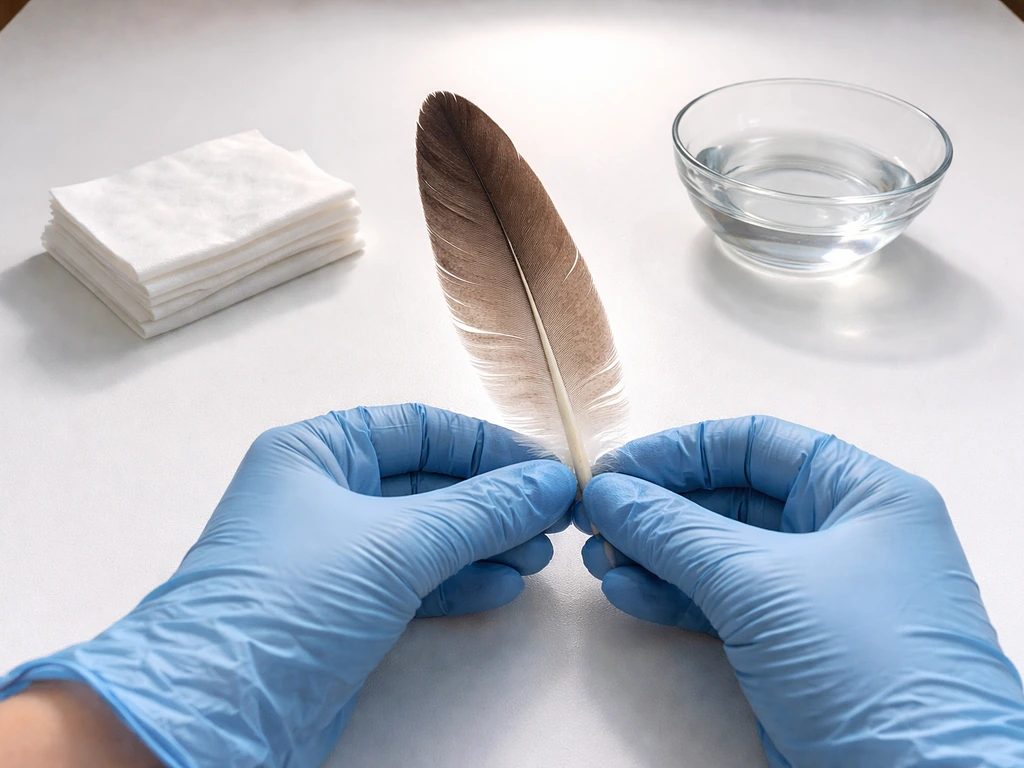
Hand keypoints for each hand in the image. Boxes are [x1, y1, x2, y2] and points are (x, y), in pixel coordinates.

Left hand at [0, 404, 575, 767]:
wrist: (217, 712)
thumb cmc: (290, 600)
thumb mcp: (394, 543)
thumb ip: (479, 511)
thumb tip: (549, 483)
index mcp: (316, 452)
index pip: (418, 429)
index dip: (486, 445)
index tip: (543, 468)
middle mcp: (322, 494)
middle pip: (427, 482)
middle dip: (491, 499)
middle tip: (552, 516)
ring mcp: (333, 554)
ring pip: (425, 534)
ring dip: (483, 542)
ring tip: (538, 554)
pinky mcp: (343, 609)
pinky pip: (414, 580)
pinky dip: (459, 580)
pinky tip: (503, 584)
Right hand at [579, 416, 1023, 766]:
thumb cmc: (863, 663)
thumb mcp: (760, 582)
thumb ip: (674, 530)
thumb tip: (608, 492)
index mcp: (862, 493)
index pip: (754, 444)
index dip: (679, 451)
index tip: (616, 469)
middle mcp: (842, 533)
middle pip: (730, 498)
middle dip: (659, 509)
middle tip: (598, 518)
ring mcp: (814, 592)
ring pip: (717, 553)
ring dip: (655, 554)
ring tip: (600, 559)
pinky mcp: (790, 644)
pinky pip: (720, 602)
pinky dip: (671, 595)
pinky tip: (626, 592)